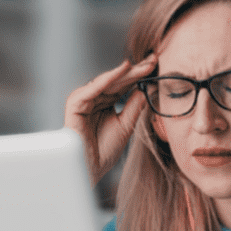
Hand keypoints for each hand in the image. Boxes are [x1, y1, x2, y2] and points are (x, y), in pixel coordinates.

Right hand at [64, 54, 156, 184]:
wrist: (89, 169)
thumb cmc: (104, 151)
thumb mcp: (126, 125)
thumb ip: (134, 107)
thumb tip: (145, 88)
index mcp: (105, 103)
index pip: (123, 85)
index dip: (139, 75)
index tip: (155, 64)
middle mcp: (94, 99)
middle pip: (116, 81)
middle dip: (135, 71)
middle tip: (152, 60)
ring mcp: (83, 100)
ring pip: (106, 82)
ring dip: (124, 73)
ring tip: (141, 66)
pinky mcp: (75, 105)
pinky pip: (92, 89)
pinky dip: (106, 79)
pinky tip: (122, 70)